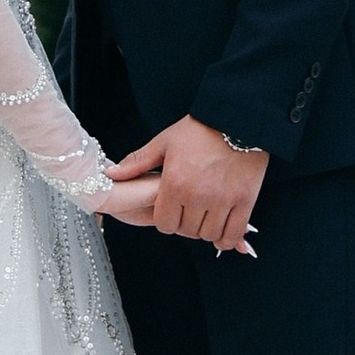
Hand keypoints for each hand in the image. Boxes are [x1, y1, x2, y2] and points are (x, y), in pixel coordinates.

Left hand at [109, 116, 266, 255]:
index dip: (167, 219)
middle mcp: (197, 196)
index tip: (173, 209)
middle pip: (187, 231)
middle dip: (186, 224)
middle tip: (190, 210)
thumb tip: (110, 174)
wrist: (237, 117)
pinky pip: (233, 234)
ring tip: (206, 216)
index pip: (164, 224)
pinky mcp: (244, 201)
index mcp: (175, 184)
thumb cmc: (199, 129)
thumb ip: (138, 162)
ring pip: (209, 235)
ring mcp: (222, 200)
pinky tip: (223, 229)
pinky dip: (227, 237)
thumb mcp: (164, 142)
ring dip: (206, 230)